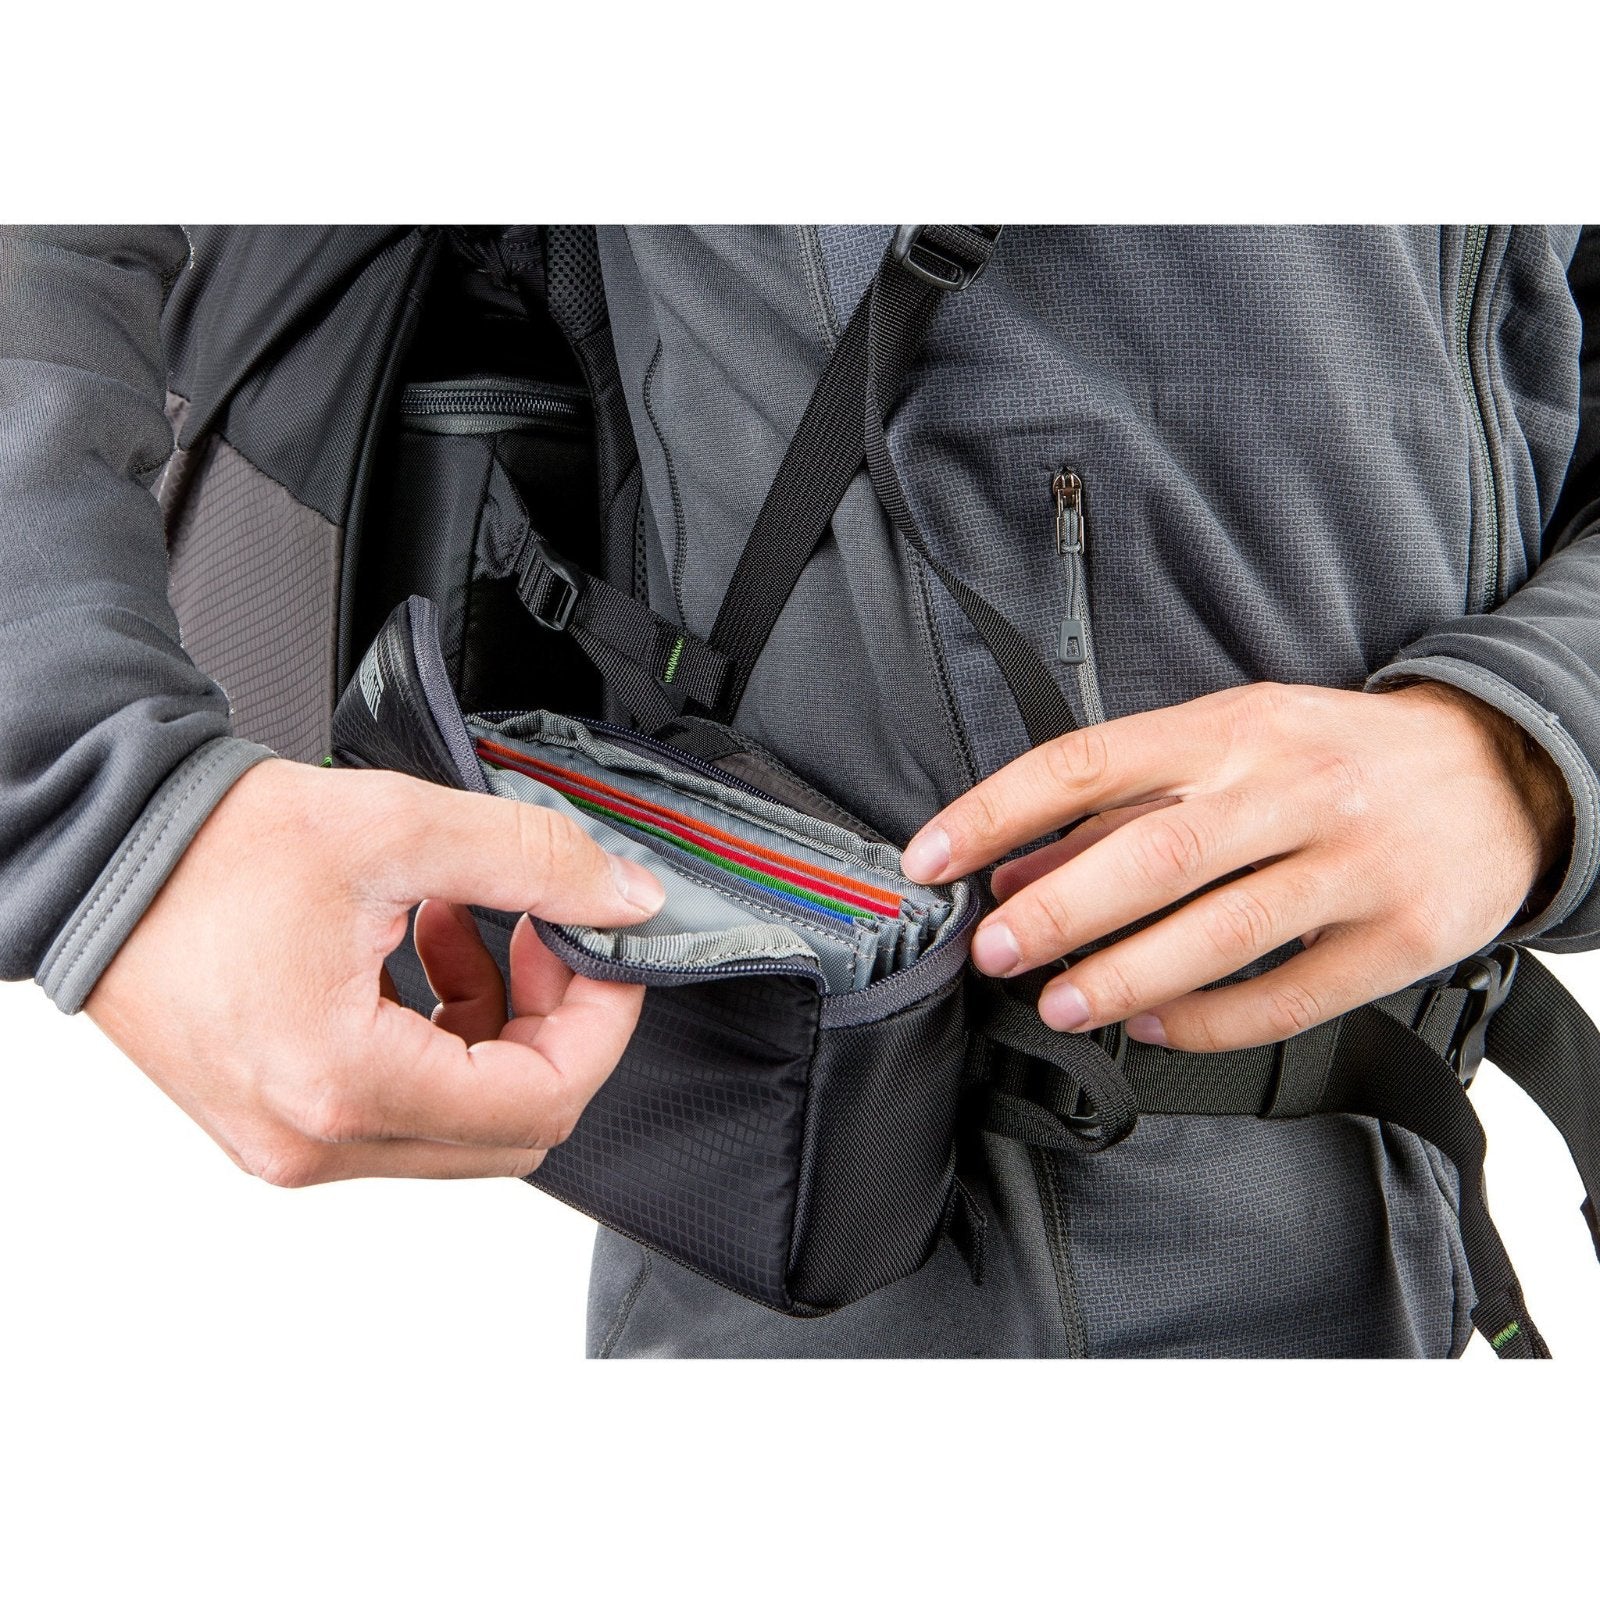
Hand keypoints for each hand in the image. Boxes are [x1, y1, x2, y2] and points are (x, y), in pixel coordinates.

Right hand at [86, 758, 664, 1183]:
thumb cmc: (210, 850)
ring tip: (464, 922)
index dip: (600, 1022)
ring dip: (492, 1023)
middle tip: (543, 933)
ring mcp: (292, 1142)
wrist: (100, 854)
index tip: (604, 951)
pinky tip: (423, 946)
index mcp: (346, 1086)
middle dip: (551, 1021)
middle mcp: (316, 1140)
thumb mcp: (400, 829)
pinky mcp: (279, 1121)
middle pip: (510, 1125)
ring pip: (460, 1119)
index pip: (543, 1100)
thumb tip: (624, 899)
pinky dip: (438, 1033)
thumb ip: (534, 860)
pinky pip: (402, 1108)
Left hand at [900, 681, 1570, 1051]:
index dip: (998, 810)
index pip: (1089, 761)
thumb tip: (1010, 864)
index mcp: (1231, 729)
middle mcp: (1289, 787)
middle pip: (1154, 852)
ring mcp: (1351, 863)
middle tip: (993, 949)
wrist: (1499, 769)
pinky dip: (1210, 1021)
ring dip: (1125, 975)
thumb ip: (1117, 805)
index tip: (931, 858)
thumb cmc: (1335, 756)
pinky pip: (1289, 995)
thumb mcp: (1227, 746)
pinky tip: (1155, 1029)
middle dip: (1058, 908)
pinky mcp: (1400, 935)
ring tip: (1059, 1004)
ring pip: (1222, 930)